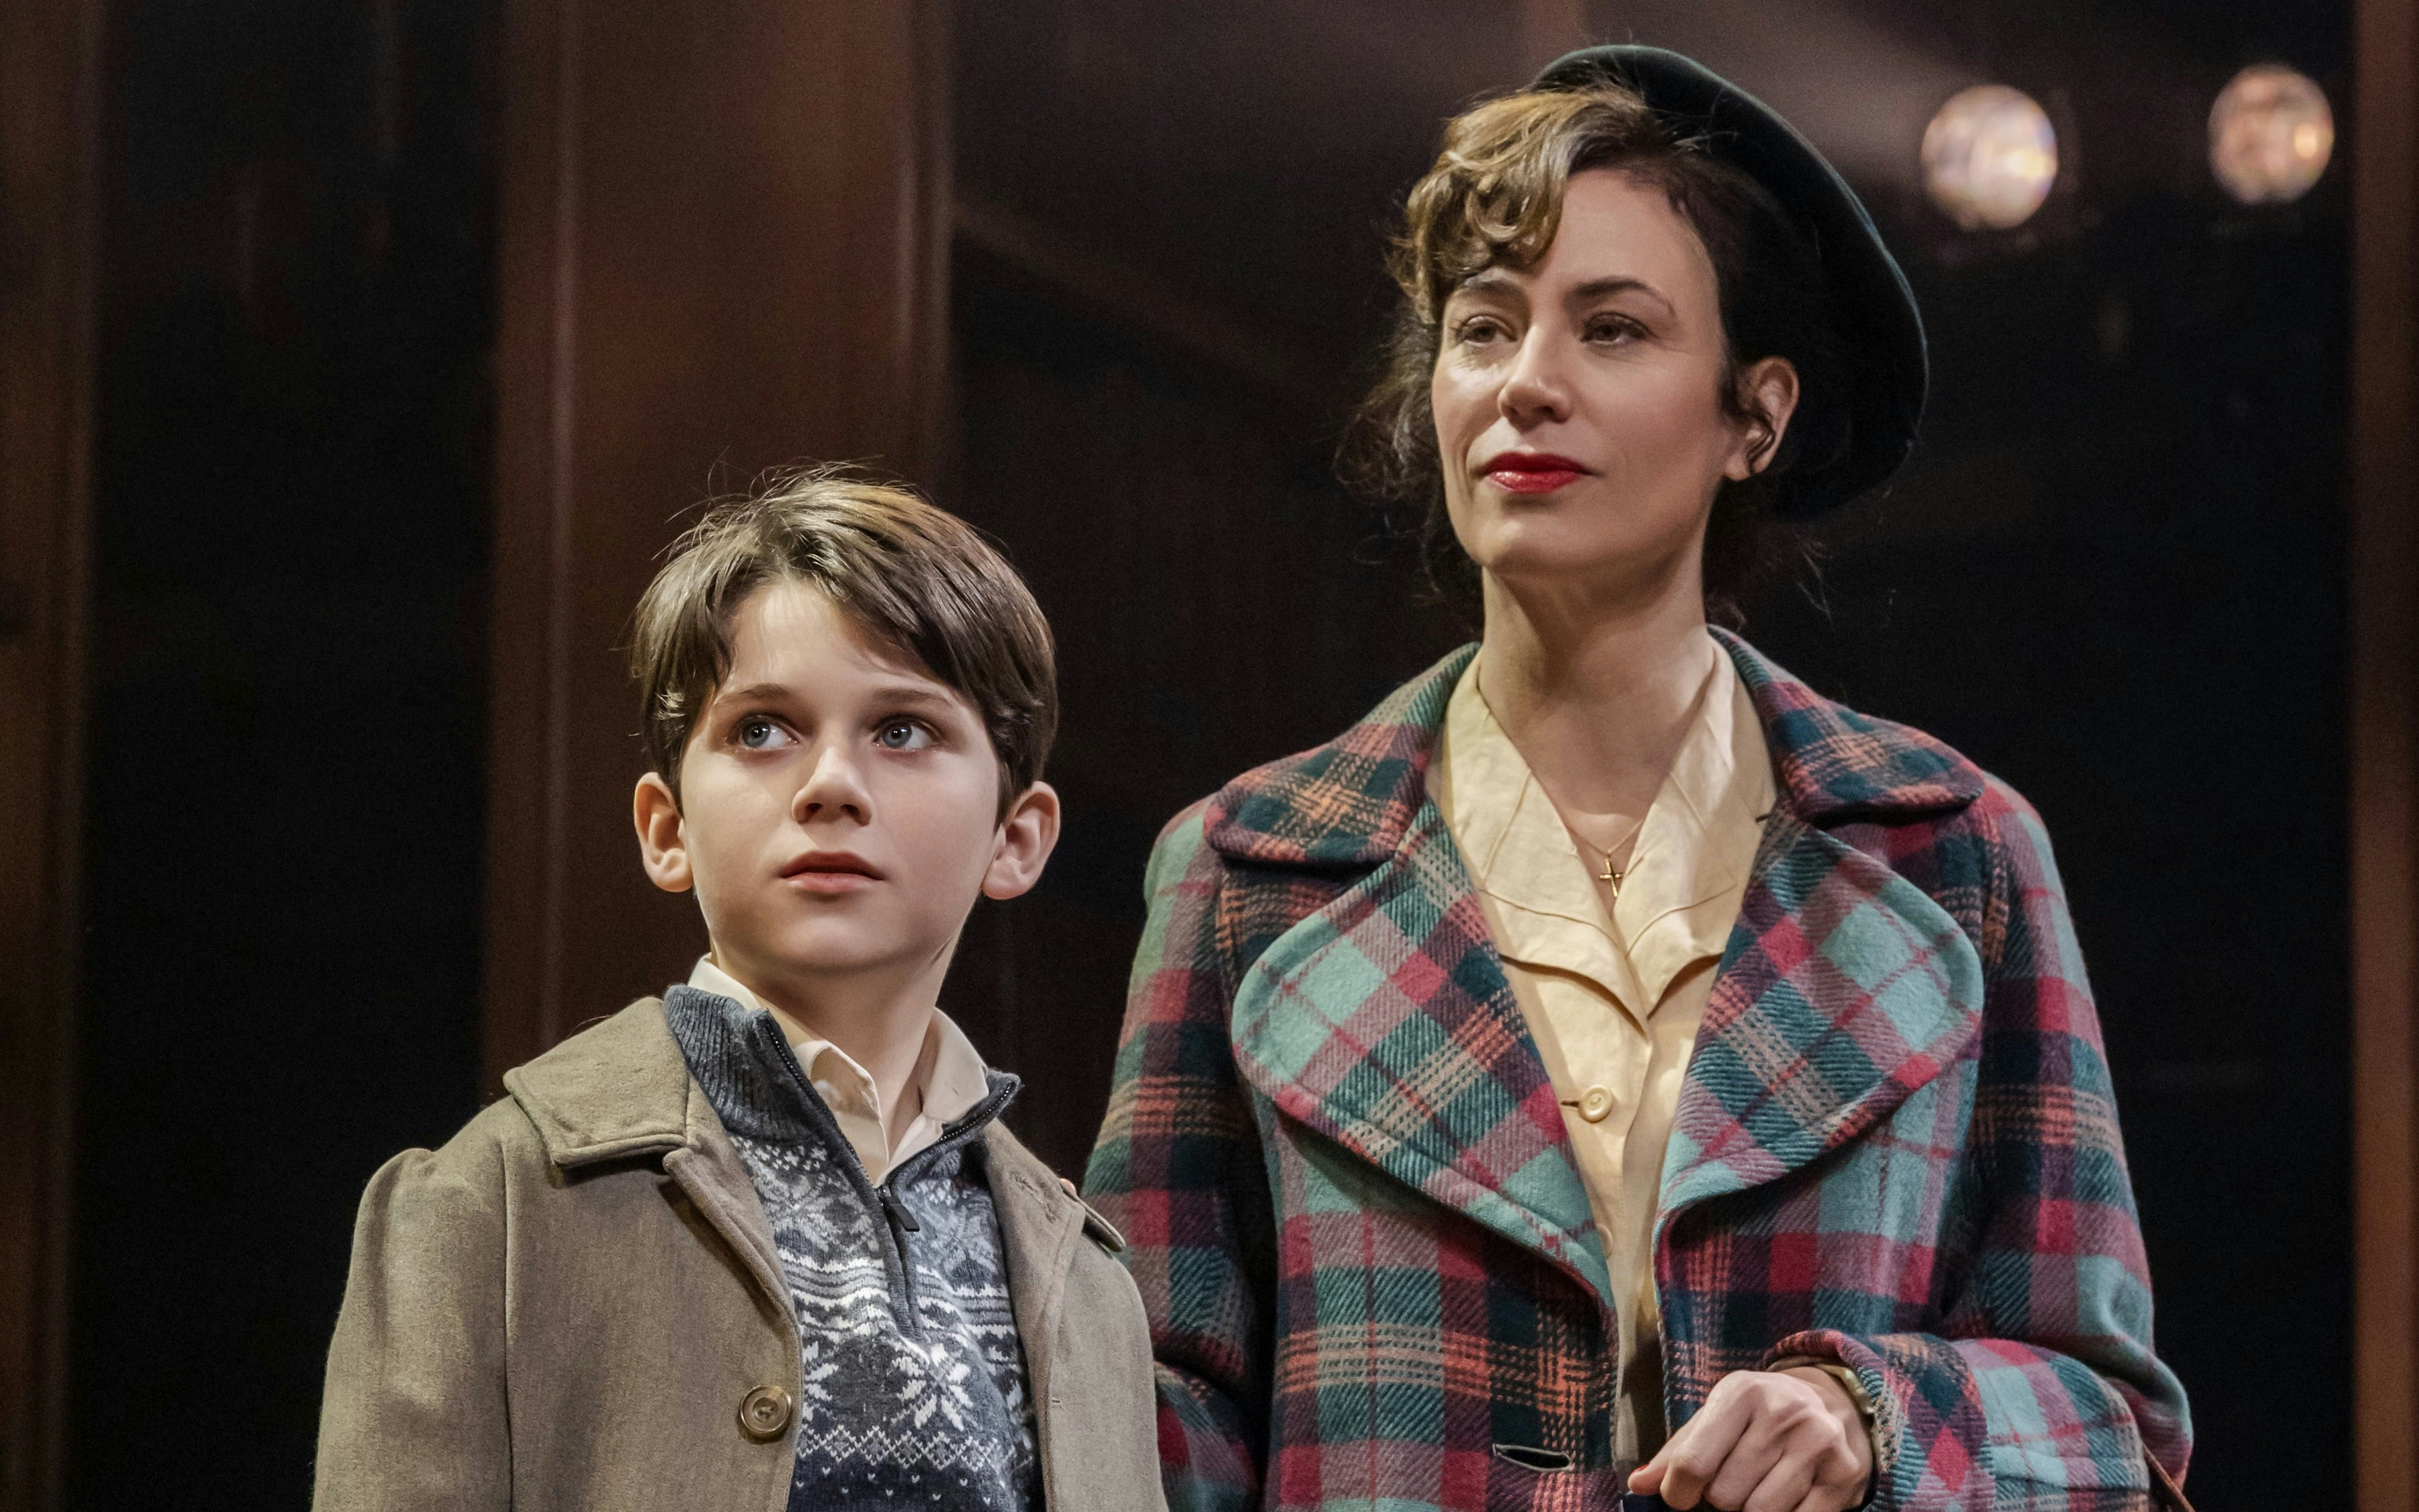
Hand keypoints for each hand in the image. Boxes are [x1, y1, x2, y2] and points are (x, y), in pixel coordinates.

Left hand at [1628, 1366, 1872, 1511]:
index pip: (1692, 1463)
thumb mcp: (1715, 1417)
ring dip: (1751, 1510)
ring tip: (1758, 1487)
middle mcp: (1782, 1413)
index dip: (1678, 1492)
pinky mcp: (1844, 1474)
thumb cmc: (1759, 1415)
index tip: (1681, 1495)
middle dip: (1721, 1500)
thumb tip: (1639, 1484)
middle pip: (1726, 1496)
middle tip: (1733, 1482)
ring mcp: (1818, 1443)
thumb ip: (1677, 1452)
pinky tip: (1787, 1495)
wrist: (1832, 1401)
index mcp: (1741, 1393)